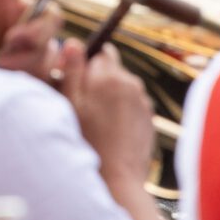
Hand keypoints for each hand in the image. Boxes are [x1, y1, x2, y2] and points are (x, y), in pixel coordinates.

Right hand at [57, 42, 155, 187]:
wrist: (118, 177)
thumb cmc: (89, 140)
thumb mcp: (71, 104)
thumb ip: (73, 70)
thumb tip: (74, 42)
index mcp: (108, 76)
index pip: (100, 52)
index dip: (87, 64)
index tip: (77, 80)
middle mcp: (130, 83)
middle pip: (113, 68)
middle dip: (99, 78)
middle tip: (86, 102)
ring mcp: (142, 100)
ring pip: (123, 86)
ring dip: (111, 94)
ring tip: (99, 119)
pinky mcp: (148, 117)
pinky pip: (132, 103)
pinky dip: (122, 109)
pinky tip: (112, 128)